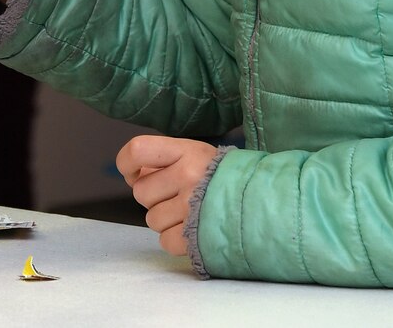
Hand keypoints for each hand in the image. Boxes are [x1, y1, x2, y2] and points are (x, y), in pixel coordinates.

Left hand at [118, 135, 218, 258]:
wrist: (266, 201)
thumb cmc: (222, 178)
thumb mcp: (196, 155)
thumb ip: (164, 160)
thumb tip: (133, 175)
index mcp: (188, 150)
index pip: (137, 150)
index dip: (126, 163)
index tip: (132, 172)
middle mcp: (189, 176)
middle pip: (140, 191)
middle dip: (154, 196)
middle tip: (177, 194)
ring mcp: (193, 207)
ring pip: (151, 219)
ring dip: (165, 219)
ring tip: (190, 212)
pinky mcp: (197, 236)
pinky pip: (165, 241)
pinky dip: (175, 239)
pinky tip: (193, 228)